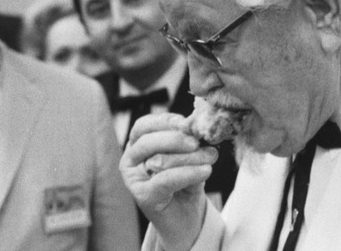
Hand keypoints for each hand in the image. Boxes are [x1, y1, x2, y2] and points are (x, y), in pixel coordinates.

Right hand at [120, 113, 218, 249]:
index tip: (186, 122)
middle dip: (176, 139)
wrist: (188, 219)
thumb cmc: (186, 183)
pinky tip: (205, 171)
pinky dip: (188, 173)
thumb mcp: (188, 157)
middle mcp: (130, 160)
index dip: (165, 121)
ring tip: (210, 158)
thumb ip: (188, 142)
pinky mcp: (142, 196)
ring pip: (158, 160)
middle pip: (148, 140)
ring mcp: (133, 179)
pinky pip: (166, 180)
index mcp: (138, 145)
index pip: (144, 125)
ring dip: (189, 157)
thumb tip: (196, 127)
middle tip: (199, 142)